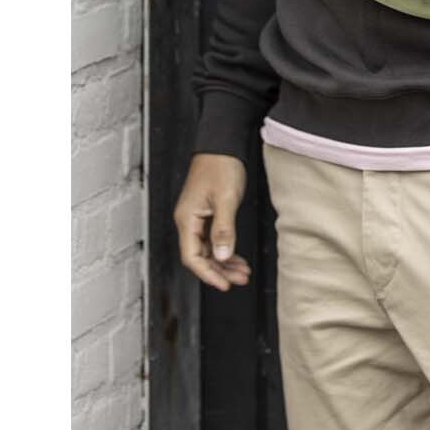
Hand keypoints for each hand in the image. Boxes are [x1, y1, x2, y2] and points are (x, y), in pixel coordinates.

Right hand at [174, 153, 252, 291]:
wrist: (223, 145)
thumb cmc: (221, 166)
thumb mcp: (225, 199)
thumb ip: (223, 229)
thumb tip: (222, 256)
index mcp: (187, 219)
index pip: (192, 257)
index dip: (208, 274)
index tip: (224, 284)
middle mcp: (188, 220)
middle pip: (200, 256)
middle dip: (219, 270)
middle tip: (239, 279)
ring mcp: (197, 217)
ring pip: (208, 249)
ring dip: (224, 262)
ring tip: (242, 271)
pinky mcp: (207, 213)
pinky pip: (213, 238)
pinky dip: (225, 249)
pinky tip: (236, 256)